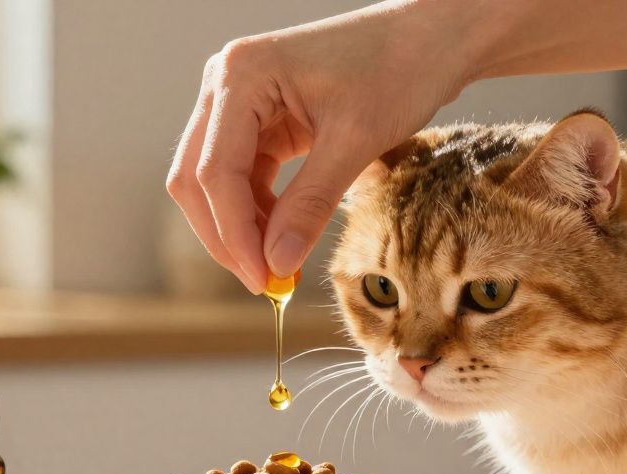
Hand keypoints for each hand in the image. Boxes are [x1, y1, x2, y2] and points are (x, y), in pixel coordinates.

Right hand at [165, 0, 481, 292]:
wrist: (430, 37)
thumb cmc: (399, 67)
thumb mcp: (354, 140)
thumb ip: (310, 204)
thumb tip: (275, 263)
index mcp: (240, 75)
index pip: (213, 171)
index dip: (233, 233)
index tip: (263, 280)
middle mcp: (225, 84)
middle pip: (196, 179)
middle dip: (227, 235)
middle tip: (265, 283)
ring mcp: (238, 102)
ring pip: (215, 184)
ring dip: (242, 228)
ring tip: (280, 265)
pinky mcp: (259, 120)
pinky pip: (242, 177)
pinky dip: (258, 213)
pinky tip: (284, 238)